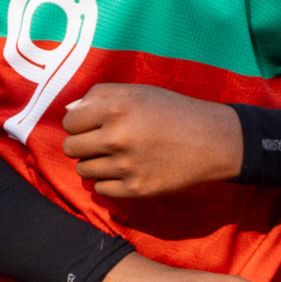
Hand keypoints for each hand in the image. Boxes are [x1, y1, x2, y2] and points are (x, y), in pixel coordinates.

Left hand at [62, 84, 242, 196]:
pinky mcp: (137, 189)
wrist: (211, 141)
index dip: (78, 124)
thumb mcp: (137, 92)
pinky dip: (107, 181)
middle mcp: (117, 138)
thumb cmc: (171, 111)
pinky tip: (123, 171)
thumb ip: (98, 95)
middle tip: (101, 141)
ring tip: (114, 155)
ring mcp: (126, 166)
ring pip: (83, 170)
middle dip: (81, 144)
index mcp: (115, 110)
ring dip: (93, 163)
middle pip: (70, 149)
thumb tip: (69, 111)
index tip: (92, 125)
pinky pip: (101, 189)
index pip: (69, 123)